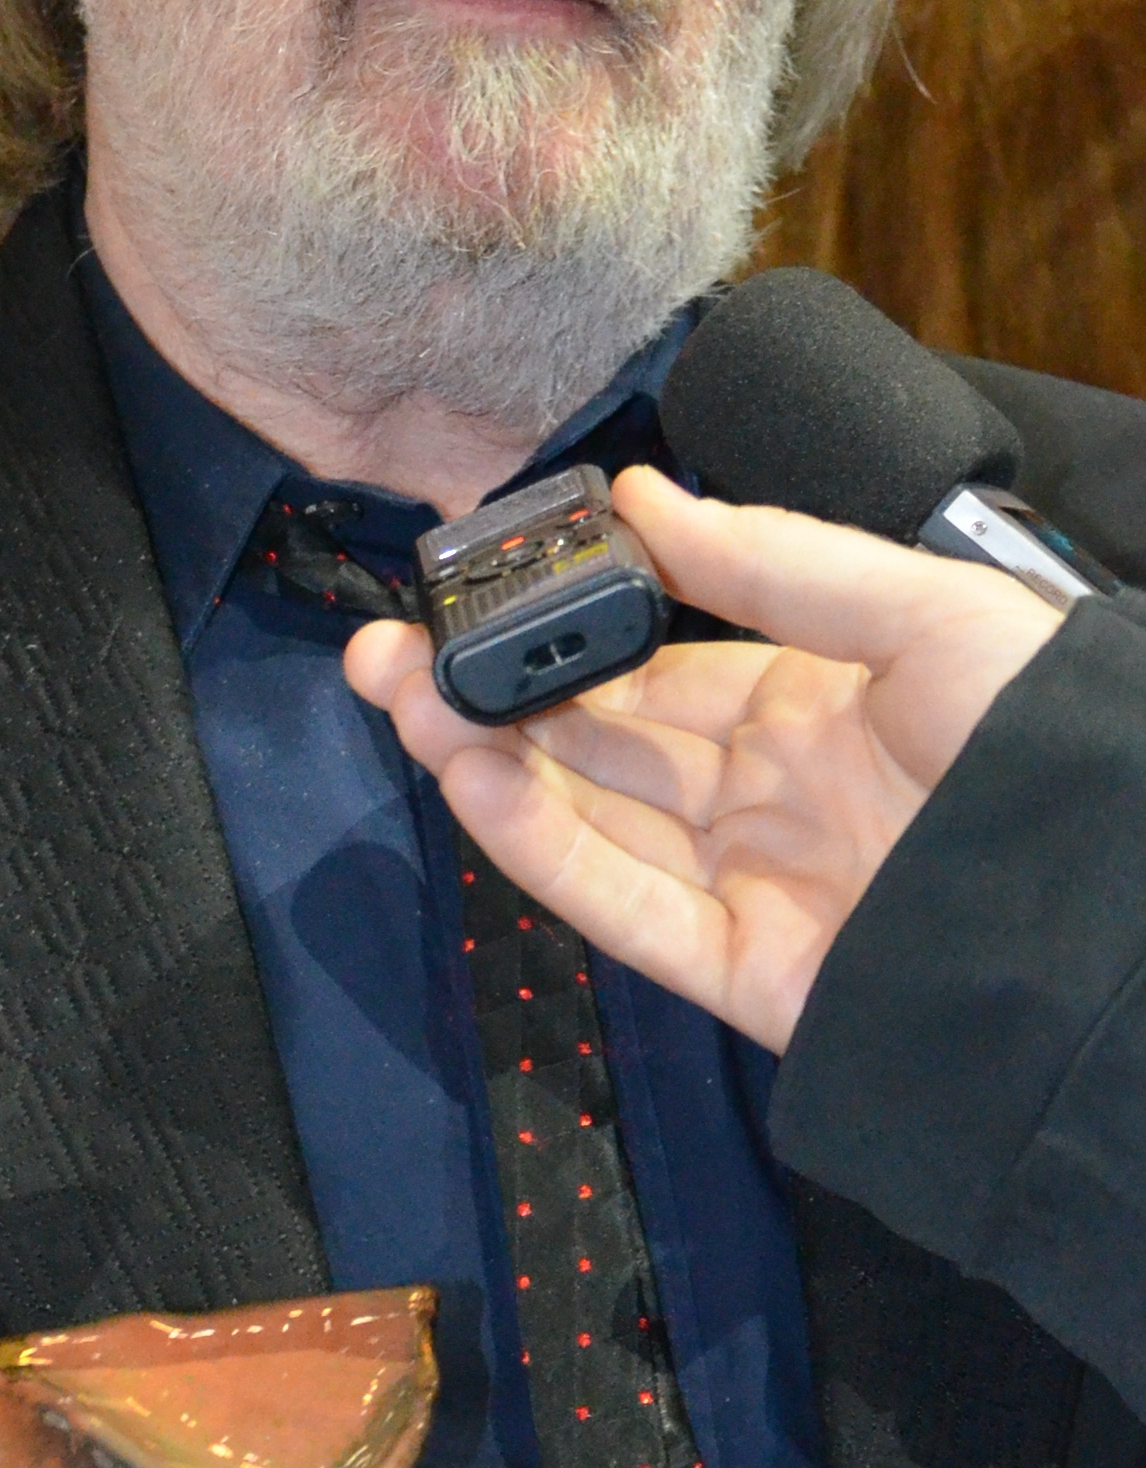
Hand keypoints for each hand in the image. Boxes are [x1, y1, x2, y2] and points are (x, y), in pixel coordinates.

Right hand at [342, 466, 1062, 1050]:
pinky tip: (468, 777)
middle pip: (600, 742)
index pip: (659, 664)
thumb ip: (778, 562)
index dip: (570, 629)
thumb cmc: (1050, 749)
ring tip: (399, 695)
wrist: (1114, 913)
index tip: (488, 589)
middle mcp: (770, 794)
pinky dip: (534, 844)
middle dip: (491, 693)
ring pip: (588, 818)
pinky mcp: (740, 968)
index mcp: (818, 704)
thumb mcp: (927, 613)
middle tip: (394, 647)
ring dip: (484, 758)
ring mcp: (751, 883)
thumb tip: (646, 499)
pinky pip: (618, 904)